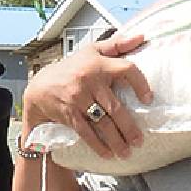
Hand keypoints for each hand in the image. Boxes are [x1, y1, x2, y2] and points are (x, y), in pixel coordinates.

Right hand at [21, 33, 152, 158]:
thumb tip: (142, 37)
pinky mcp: (68, 113)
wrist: (41, 86)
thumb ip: (117, 44)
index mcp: (98, 64)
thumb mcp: (92, 51)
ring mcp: (78, 98)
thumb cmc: (72, 68)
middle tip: (139, 140)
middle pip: (116, 107)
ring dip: (116, 140)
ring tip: (127, 151)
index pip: (126, 69)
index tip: (149, 99)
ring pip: (102, 123)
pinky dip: (97, 145)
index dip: (140, 83)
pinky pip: (86, 132)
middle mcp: (89, 80)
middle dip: (129, 127)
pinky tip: (107, 154)